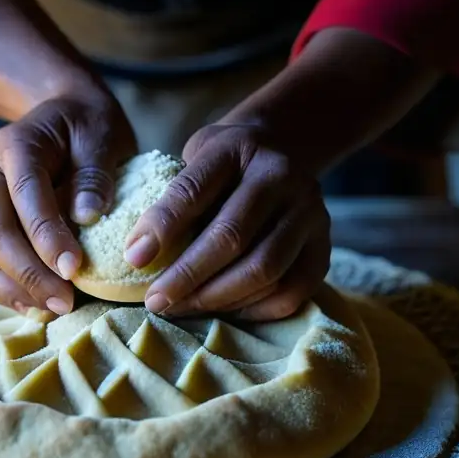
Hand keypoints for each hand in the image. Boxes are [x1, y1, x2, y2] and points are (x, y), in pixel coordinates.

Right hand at [0, 94, 135, 314]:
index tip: (75, 269)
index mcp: (13, 145)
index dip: (47, 236)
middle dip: (29, 273)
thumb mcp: (102, 138)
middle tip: (67, 302)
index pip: (25, 195)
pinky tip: (31, 305)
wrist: (61, 118)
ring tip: (51, 309)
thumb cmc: (85, 130)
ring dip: (11, 289)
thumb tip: (87, 216)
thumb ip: (95, 174)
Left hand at [124, 122, 330, 320]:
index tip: (134, 259)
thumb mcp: (196, 157)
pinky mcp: (324, 246)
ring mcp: (310, 212)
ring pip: (264, 270)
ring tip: (182, 308)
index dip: (162, 228)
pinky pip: (292, 292)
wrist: (284, 149)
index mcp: (238, 148)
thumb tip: (139, 253)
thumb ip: (174, 197)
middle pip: (232, 237)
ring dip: (216, 299)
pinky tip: (224, 310)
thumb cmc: (226, 163)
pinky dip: (254, 310)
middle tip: (155, 301)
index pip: (195, 191)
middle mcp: (281, 176)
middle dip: (187, 276)